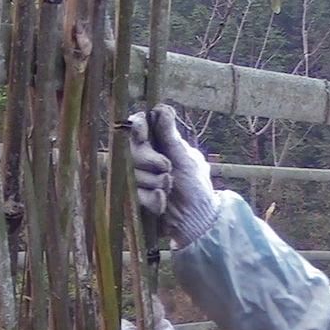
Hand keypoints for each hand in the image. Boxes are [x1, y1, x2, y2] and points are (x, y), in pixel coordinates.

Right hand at [128, 104, 217, 246]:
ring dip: (153, 182)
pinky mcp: (137, 195)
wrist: (196, 221)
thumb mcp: (186, 159)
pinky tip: (164, 202)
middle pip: (132, 149)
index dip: (137, 127)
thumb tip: (162, 108)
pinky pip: (134, 193)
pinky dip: (151, 199)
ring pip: (132, 172)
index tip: (141, 133)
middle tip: (167, 168)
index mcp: (161, 143)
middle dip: (149, 160)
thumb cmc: (196, 187)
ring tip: (170, 188)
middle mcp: (148, 157)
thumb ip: (170, 136)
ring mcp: (141, 176)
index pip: (140, 127)